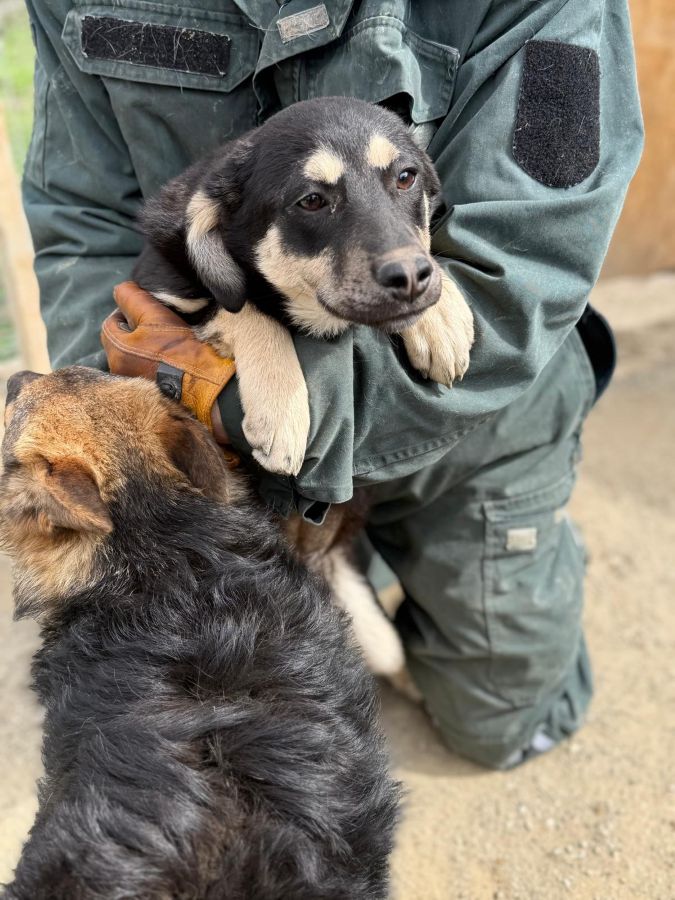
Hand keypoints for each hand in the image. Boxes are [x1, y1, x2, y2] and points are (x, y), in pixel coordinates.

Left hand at [101, 282, 234, 442]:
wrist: (207, 386)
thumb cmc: (179, 349)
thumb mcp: (155, 315)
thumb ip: (131, 298)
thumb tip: (120, 290)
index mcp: (116, 351)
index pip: (111, 323)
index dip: (126, 311)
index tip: (146, 311)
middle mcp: (119, 371)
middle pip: (121, 342)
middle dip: (135, 331)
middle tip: (159, 327)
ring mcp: (135, 385)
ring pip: (133, 357)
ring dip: (145, 348)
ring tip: (167, 344)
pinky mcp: (151, 394)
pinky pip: (146, 371)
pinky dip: (154, 364)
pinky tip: (172, 361)